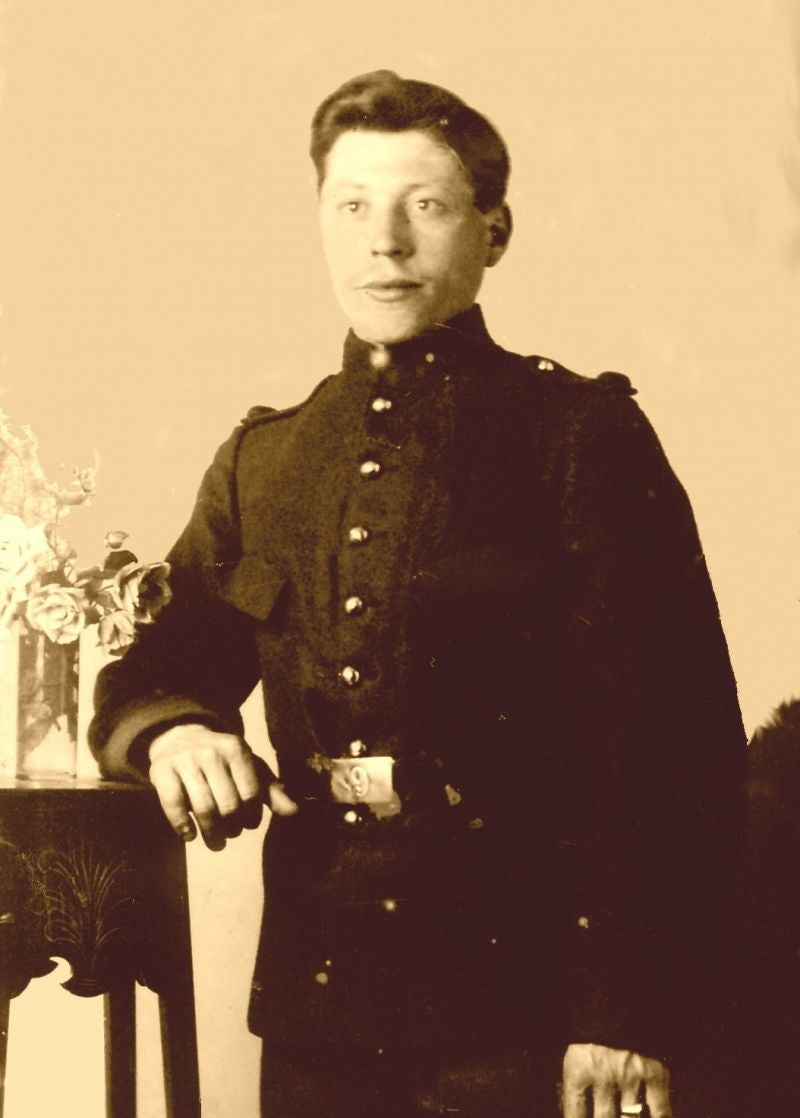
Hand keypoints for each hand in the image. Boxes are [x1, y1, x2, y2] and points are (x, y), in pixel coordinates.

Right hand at [148, 723, 297, 849]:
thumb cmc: (222, 760)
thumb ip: (271, 790)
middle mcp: (211, 752)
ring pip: (203, 807)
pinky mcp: (162, 770)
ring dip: (211, 833)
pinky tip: (189, 835)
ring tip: (216, 842)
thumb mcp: (249, 768)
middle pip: (228, 804)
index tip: (248, 824)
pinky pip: (173, 804)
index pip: (250, 794)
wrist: (181, 736)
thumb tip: (294, 812)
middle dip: (232, 828)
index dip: (251, 816)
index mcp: (237, 749)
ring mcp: (185, 760)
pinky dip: (182, 825)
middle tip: (231, 834)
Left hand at [561, 1044, 670, 1117]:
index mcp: (579, 1071)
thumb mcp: (575, 1059)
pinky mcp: (654, 1074)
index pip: (576, 1114)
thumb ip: (576, 1091)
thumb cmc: (593, 1038)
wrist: (619, 1006)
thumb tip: (577, 1116)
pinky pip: (659, 1113)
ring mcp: (630, 1076)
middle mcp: (604, 1076)